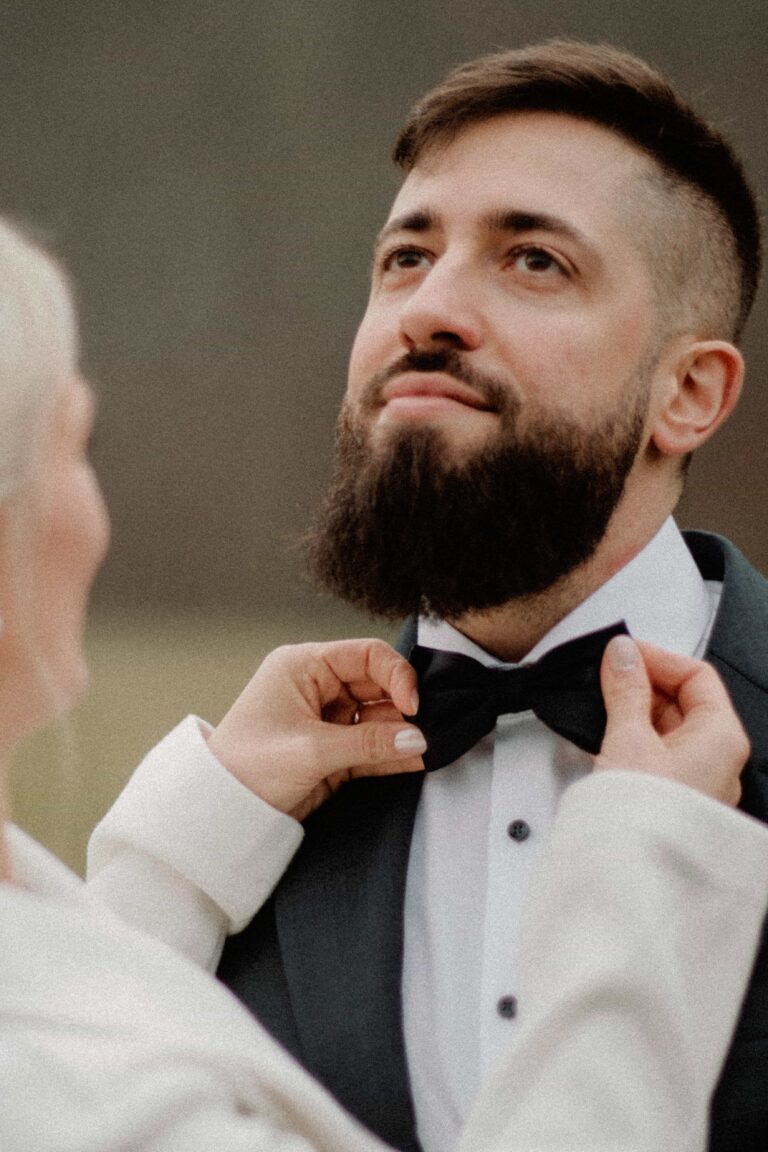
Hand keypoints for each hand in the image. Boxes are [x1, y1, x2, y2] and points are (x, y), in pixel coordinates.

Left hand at [206, 639, 425, 820]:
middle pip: (376, 686)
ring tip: (423, 751)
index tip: (414, 706)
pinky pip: (370, 746)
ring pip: (378, 718)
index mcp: (303, 666)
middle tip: (423, 732)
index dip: (396, 675)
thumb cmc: (246, 768)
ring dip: (400, 734)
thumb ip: (369, 743)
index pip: (366, 655)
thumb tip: (417, 739)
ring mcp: (325, 720)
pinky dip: (390, 754)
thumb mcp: (311, 751)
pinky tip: (413, 763)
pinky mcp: (331, 752)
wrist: (219, 813)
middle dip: (402, 709)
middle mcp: (316, 686)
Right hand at [594, 635, 748, 805]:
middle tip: (605, 676)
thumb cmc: (646, 818)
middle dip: (642, 685)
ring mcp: (697, 782)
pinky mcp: (671, 800)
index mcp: (723, 737)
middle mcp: (718, 760)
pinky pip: (657, 756)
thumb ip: (625, 689)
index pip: (697, 676)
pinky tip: (606, 739)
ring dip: (633, 712)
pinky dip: (632, 740)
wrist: (632, 878)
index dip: (658, 658)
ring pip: (668, 729)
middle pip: (683, 702)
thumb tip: (623, 654)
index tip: (622, 653)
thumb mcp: (629, 738)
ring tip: (600, 706)